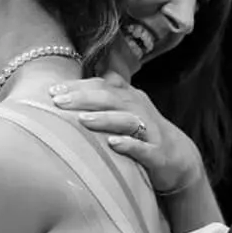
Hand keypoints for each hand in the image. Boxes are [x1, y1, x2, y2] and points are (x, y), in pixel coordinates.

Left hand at [48, 72, 202, 196]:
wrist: (179, 158)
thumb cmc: (145, 133)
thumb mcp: (128, 109)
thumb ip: (111, 93)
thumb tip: (95, 73)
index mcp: (129, 98)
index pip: (101, 86)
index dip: (78, 86)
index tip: (52, 91)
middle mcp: (139, 110)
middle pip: (111, 99)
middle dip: (84, 98)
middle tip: (58, 101)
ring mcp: (149, 132)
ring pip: (126, 120)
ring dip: (105, 119)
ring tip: (82, 119)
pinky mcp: (157, 154)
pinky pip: (143, 148)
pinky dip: (129, 145)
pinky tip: (113, 144)